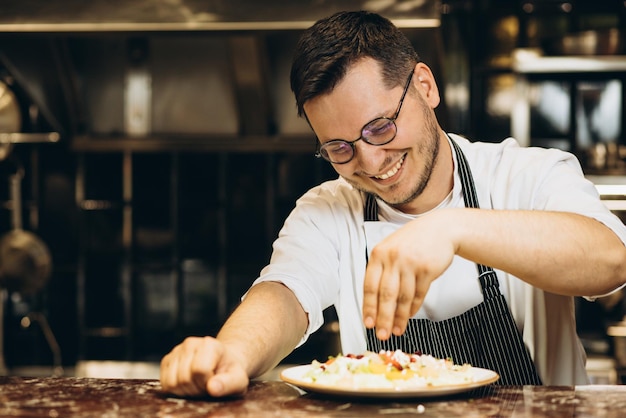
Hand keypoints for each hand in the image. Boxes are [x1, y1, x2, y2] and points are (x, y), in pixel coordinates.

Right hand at [160, 336, 248, 397]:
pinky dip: (176, 390)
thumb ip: (228, 383)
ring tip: (198, 384)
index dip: (207, 382)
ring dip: (186, 391)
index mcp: (209, 344)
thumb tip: (213, 388)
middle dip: (197, 389)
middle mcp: (190, 343)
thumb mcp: (238, 380)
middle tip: (207, 385)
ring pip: (172, 383)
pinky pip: (164, 384)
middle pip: (184, 378)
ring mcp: (177, 351)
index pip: (199, 370)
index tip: (215, 380)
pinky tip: (189, 384)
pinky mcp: (167, 360)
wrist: (222, 364)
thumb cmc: (230, 372)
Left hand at [362, 211, 456, 339]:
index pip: (369, 286)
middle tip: (382, 334)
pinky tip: (409, 316)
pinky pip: (418, 294)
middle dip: (383, 318)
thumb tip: (374, 303)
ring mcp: (411, 263)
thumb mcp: (390, 250)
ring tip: (397, 330)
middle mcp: (393, 258)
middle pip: (385, 295)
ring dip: (399, 317)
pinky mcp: (427, 269)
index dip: (369, 307)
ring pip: (402, 297)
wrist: (440, 229)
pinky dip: (413, 308)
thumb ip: (381, 272)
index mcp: (379, 254)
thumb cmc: (413, 242)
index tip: (368, 323)